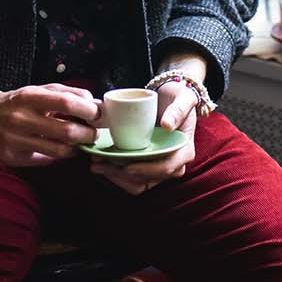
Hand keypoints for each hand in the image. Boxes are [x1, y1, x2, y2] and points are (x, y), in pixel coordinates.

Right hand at [0, 77, 100, 167]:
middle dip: (87, 134)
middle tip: (93, 133)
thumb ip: (65, 93)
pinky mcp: (12, 159)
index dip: (88, 110)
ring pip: (59, 151)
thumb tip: (94, 103)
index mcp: (29, 97)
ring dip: (76, 148)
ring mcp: (15, 141)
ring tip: (78, 142)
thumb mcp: (36, 90)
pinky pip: (45, 161)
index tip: (97, 113)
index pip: (66, 102)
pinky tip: (59, 149)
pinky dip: (57, 156)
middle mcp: (21, 119)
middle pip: (67, 131)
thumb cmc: (15, 102)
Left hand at [91, 80, 198, 194]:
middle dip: (123, 175)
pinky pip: (131, 179)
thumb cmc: (178, 98)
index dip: (146, 170)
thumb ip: (178, 110)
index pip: (166, 167)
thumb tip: (168, 125)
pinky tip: (102, 164)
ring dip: (116, 177)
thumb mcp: (183, 98)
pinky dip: (116, 175)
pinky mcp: (146, 166)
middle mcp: (173, 164)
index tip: (126, 166)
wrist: (169, 98)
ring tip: (97, 164)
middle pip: (148, 179)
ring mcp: (159, 168)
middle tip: (101, 163)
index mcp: (184, 152)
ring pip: (137, 184)